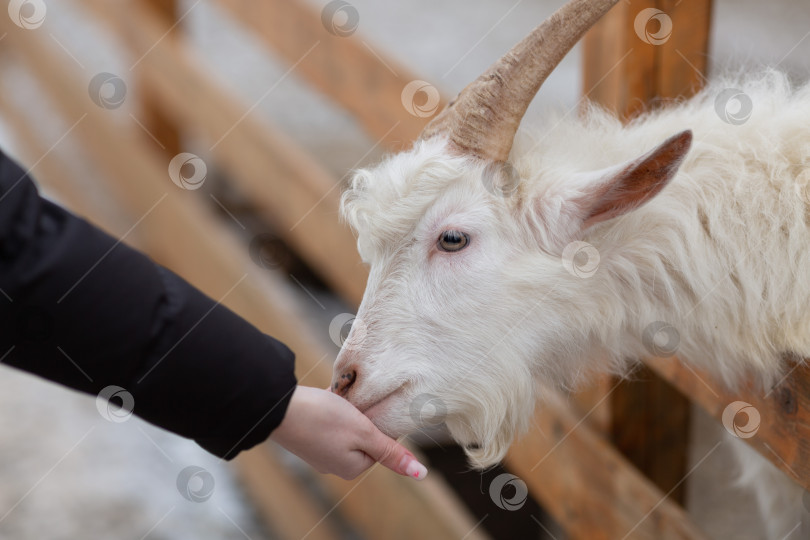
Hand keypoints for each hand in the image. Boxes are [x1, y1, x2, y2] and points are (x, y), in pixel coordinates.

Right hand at [269, 385, 427, 480]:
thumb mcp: (364, 433)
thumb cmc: (323, 419)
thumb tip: (421, 473)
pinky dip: (332, 405)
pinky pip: (329, 419)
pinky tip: (326, 394)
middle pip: (363, 434)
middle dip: (362, 414)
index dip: (379, 421)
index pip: (381, 444)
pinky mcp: (306, 434)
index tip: (371, 406)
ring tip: (339, 396)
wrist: (277, 407)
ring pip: (346, 424)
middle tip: (354, 400)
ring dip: (347, 407)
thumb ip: (391, 452)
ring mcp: (318, 450)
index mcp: (352, 467)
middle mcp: (335, 463)